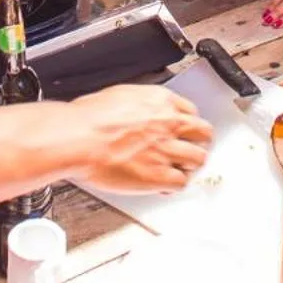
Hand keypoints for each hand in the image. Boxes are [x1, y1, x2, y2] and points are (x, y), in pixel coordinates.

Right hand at [65, 85, 213, 193]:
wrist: (78, 138)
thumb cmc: (87, 118)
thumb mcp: (118, 96)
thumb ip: (138, 105)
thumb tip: (136, 111)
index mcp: (159, 101)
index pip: (190, 111)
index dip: (186, 124)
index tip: (182, 130)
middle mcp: (168, 123)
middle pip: (203, 133)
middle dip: (198, 142)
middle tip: (190, 149)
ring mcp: (167, 150)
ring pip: (198, 159)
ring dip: (190, 165)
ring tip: (179, 169)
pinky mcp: (159, 175)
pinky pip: (181, 183)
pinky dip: (175, 185)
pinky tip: (166, 186)